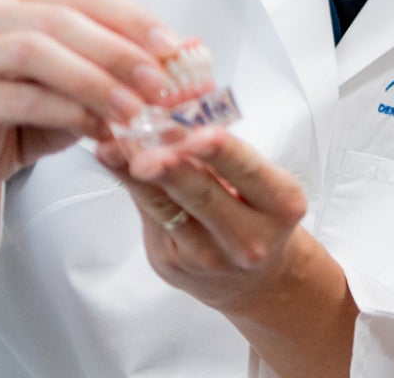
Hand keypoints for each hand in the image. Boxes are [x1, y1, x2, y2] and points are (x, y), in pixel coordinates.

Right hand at [0, 0, 176, 337]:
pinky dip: (69, 112)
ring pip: (38, 51)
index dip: (135, 19)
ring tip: (136, 111)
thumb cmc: (35, 109)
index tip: (175, 48)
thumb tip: (192, 48)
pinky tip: (101, 131)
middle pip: (64, 18)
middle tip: (161, 84)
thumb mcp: (89, 78)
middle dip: (120, 51)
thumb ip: (130, 58)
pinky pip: (22, 97)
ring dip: (96, 81)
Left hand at [98, 130, 355, 376]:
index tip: (199, 135)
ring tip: (112, 150)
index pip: (250, 172)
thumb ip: (227, 155)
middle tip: (146, 152)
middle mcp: (248, 237)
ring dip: (136, 176)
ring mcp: (207, 256)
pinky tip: (112, 161)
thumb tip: (179, 115)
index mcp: (282, 205)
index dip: (223, 153)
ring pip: (166, 208)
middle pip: (203, 196)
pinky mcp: (171, 263)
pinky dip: (128, 185)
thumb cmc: (260, 213)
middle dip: (172, 171)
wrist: (254, 278)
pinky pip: (148, 216)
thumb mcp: (264, 183)